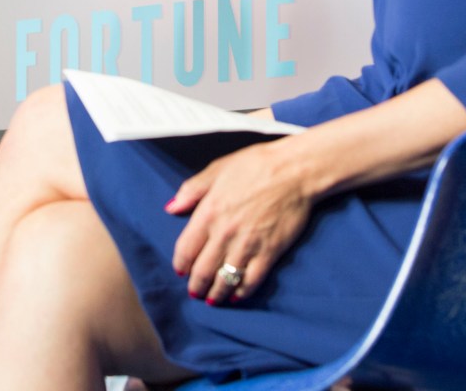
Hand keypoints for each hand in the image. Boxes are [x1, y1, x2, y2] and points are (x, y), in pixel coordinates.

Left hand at [166, 136, 312, 304]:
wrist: (294, 170)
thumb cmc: (255, 165)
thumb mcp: (216, 170)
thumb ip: (191, 190)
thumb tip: (171, 208)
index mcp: (208, 212)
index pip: (186, 249)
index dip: (181, 264)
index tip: (181, 271)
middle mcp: (224, 233)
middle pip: (203, 270)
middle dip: (196, 286)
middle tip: (195, 293)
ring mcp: (247, 245)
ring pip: (225, 280)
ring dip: (216, 293)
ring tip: (212, 299)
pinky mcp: (269, 252)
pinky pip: (252, 280)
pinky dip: (242, 292)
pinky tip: (237, 296)